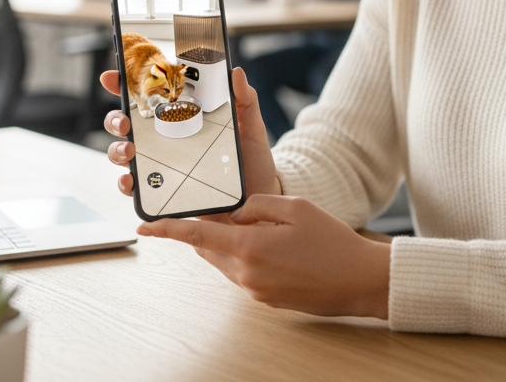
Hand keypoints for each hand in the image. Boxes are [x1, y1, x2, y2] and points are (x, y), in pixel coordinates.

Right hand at [101, 66, 281, 200]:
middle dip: (115, 119)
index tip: (112, 76)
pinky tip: (131, 182)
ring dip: (117, 151)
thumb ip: (245, 99)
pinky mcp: (163, 192)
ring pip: (124, 155)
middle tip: (125, 121)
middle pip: (126, 125)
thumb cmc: (251, 161)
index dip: (124, 85)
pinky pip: (136, 188)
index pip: (148, 98)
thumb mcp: (250, 127)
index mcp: (181, 118)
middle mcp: (165, 140)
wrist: (258, 200)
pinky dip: (126, 185)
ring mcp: (161, 165)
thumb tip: (236, 72)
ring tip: (129, 151)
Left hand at [138, 194, 390, 318]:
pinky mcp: (266, 300)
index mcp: (249, 248)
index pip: (196, 237)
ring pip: (226, 261)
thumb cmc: (333, 242)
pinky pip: (244, 273)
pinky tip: (273, 246)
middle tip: (218, 209)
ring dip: (230, 243)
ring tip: (256, 225)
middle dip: (207, 230)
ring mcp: (255, 291)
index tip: (144, 226)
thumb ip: (257, 206)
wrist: (360, 281)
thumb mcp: (295, 208)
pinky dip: (246, 256)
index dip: (167, 231)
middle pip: (210, 249)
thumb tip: (234, 212)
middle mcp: (246, 274)